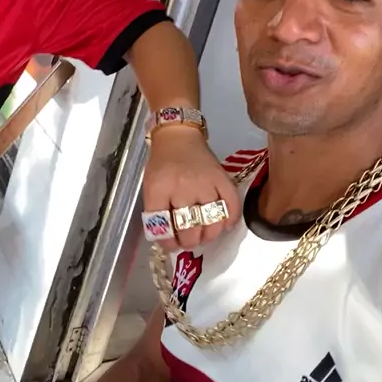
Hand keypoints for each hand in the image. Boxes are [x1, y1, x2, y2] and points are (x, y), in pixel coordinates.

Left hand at [143, 128, 240, 250]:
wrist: (178, 136)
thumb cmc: (162, 164)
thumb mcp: (150, 187)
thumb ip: (157, 212)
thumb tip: (170, 239)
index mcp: (159, 188)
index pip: (163, 225)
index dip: (167, 242)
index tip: (171, 245)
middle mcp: (183, 187)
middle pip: (189, 227)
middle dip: (188, 242)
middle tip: (188, 242)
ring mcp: (205, 183)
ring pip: (211, 221)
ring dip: (208, 236)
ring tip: (204, 237)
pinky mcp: (223, 178)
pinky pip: (231, 205)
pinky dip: (230, 220)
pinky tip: (225, 226)